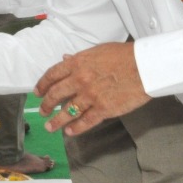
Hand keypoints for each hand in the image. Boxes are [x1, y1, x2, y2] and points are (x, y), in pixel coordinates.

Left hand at [34, 42, 149, 135]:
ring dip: (56, 121)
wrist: (145, 66)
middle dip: (46, 105)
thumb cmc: (124, 56)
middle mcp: (80, 80)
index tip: (38, 92)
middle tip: (42, 111)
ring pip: (67, 112)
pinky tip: (69, 132)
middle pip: (55, 95)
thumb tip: (64, 58)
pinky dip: (76, 128)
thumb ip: (79, 58)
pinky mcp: (103, 109)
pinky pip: (85, 121)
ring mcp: (90, 96)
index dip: (42, 85)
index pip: (52, 75)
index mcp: (77, 63)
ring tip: (50, 127)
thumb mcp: (98, 51)